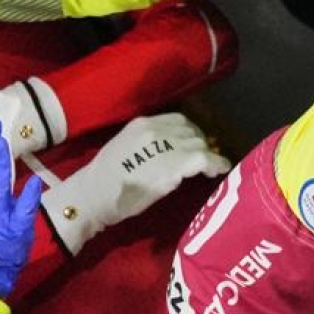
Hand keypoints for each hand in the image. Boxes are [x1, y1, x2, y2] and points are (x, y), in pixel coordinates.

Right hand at [42, 113, 229, 255]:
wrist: (96, 193)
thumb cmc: (104, 179)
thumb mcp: (124, 149)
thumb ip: (146, 145)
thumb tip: (167, 152)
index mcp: (141, 123)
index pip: (176, 120)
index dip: (188, 132)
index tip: (190, 144)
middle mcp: (156, 128)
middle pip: (190, 131)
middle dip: (198, 143)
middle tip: (201, 159)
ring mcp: (167, 144)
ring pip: (199, 144)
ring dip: (206, 155)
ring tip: (209, 167)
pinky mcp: (177, 163)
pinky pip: (206, 159)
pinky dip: (216, 164)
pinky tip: (218, 170)